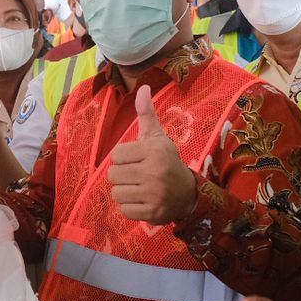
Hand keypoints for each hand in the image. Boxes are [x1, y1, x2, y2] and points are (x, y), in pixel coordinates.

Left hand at [106, 86, 197, 223]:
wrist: (187, 193)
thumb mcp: (157, 137)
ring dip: (125, 192)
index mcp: (154, 150)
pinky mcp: (153, 213)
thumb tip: (143, 87)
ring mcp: (155, 194)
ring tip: (140, 188)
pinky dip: (131, 207)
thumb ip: (146, 114)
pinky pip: (124, 210)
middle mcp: (155, 172)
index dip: (123, 158)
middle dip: (122, 176)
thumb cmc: (166, 161)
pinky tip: (143, 201)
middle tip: (138, 176)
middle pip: (113, 175)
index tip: (137, 160)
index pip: (115, 155)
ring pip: (117, 193)